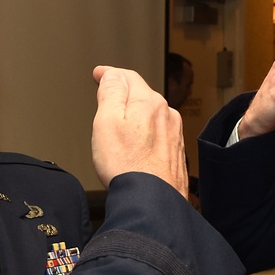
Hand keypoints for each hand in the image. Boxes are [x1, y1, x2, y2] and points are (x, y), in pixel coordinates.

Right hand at [91, 66, 188, 196]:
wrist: (152, 201)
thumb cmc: (128, 166)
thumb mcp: (107, 120)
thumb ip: (111, 92)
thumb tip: (112, 74)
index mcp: (150, 102)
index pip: (128, 76)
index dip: (110, 74)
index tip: (99, 74)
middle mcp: (167, 115)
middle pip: (141, 94)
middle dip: (123, 92)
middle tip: (105, 96)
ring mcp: (173, 134)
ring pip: (151, 114)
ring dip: (135, 113)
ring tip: (118, 123)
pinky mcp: (175, 153)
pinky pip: (157, 133)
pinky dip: (145, 131)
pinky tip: (135, 145)